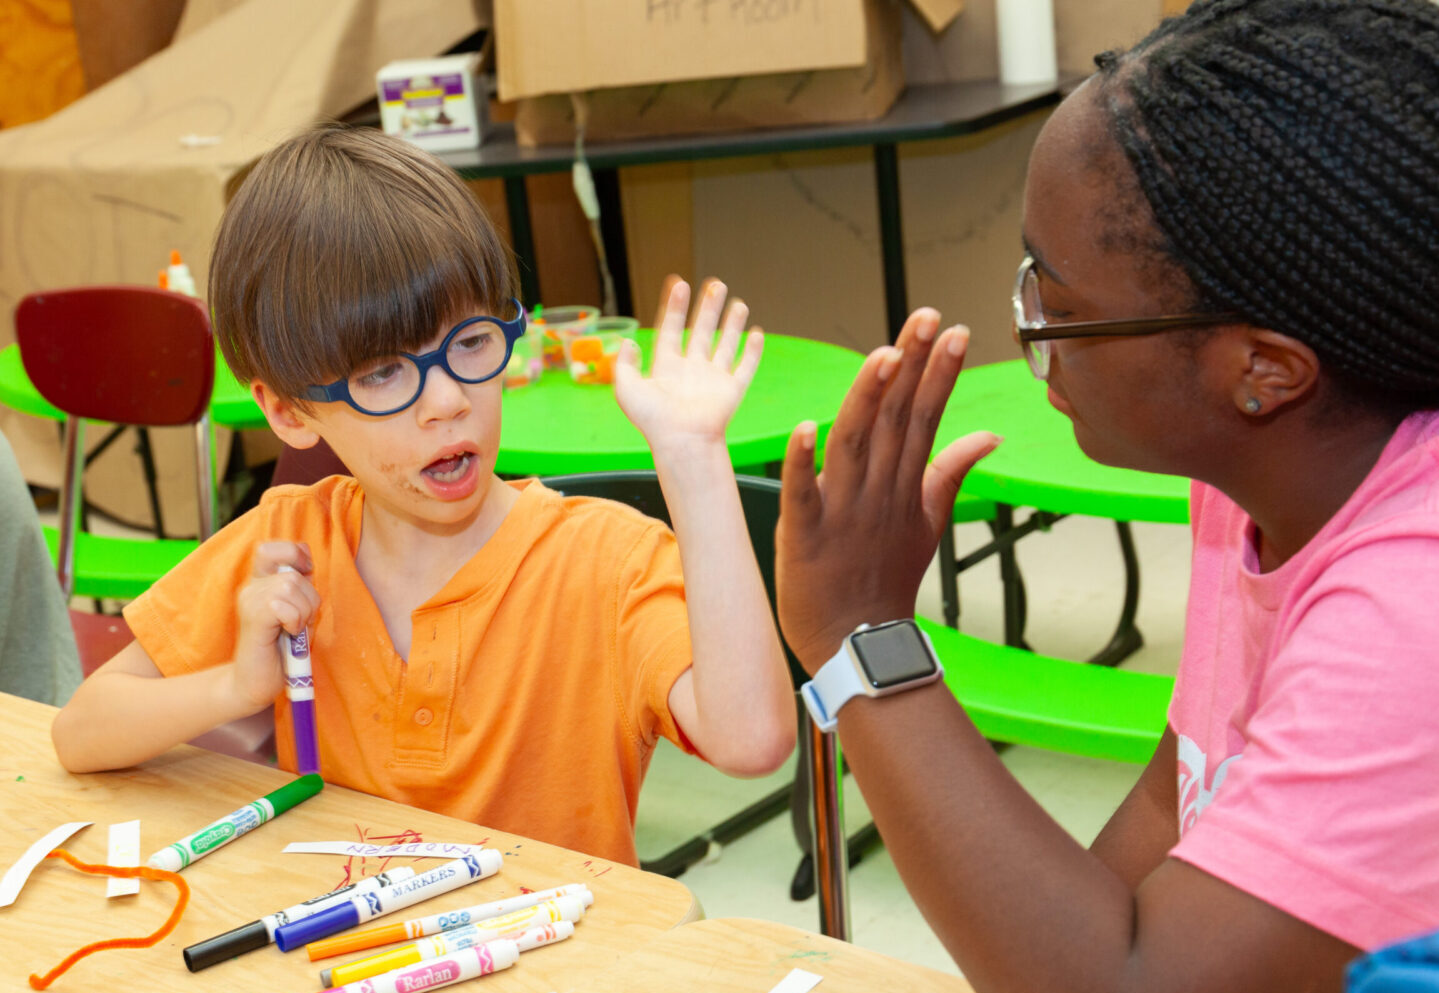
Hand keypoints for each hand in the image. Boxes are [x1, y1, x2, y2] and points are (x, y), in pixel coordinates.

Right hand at [229, 541, 319, 710]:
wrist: (257, 683)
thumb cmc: (282, 650)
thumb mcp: (298, 612)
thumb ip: (301, 588)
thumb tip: (308, 565)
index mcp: (262, 583)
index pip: (276, 549)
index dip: (297, 555)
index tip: (306, 578)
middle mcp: (251, 587)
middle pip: (293, 572)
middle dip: (310, 598)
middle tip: (301, 620)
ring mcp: (249, 601)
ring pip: (291, 586)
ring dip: (304, 612)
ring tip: (294, 630)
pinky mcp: (252, 618)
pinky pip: (282, 605)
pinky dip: (294, 621)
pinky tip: (288, 634)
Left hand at [614, 276, 762, 459]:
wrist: (682, 441)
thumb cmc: (653, 420)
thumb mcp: (626, 388)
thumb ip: (624, 364)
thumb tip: (628, 341)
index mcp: (666, 368)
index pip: (670, 329)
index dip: (673, 306)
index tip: (679, 283)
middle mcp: (691, 370)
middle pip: (701, 331)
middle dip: (708, 308)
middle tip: (716, 284)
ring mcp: (713, 380)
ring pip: (725, 345)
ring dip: (731, 324)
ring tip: (738, 303)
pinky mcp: (732, 391)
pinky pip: (745, 367)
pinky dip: (752, 350)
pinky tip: (757, 333)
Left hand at [776, 309, 1000, 672]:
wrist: (857, 642)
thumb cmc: (886, 580)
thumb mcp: (928, 523)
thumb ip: (951, 471)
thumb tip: (988, 434)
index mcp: (904, 485)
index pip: (925, 417)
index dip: (939, 373)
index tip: (955, 330)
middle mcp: (877, 491)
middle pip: (896, 419)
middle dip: (913, 366)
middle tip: (927, 318)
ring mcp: (841, 512)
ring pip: (855, 445)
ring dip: (868, 400)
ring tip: (884, 355)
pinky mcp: (804, 535)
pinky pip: (802, 493)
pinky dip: (802, 463)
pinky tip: (806, 427)